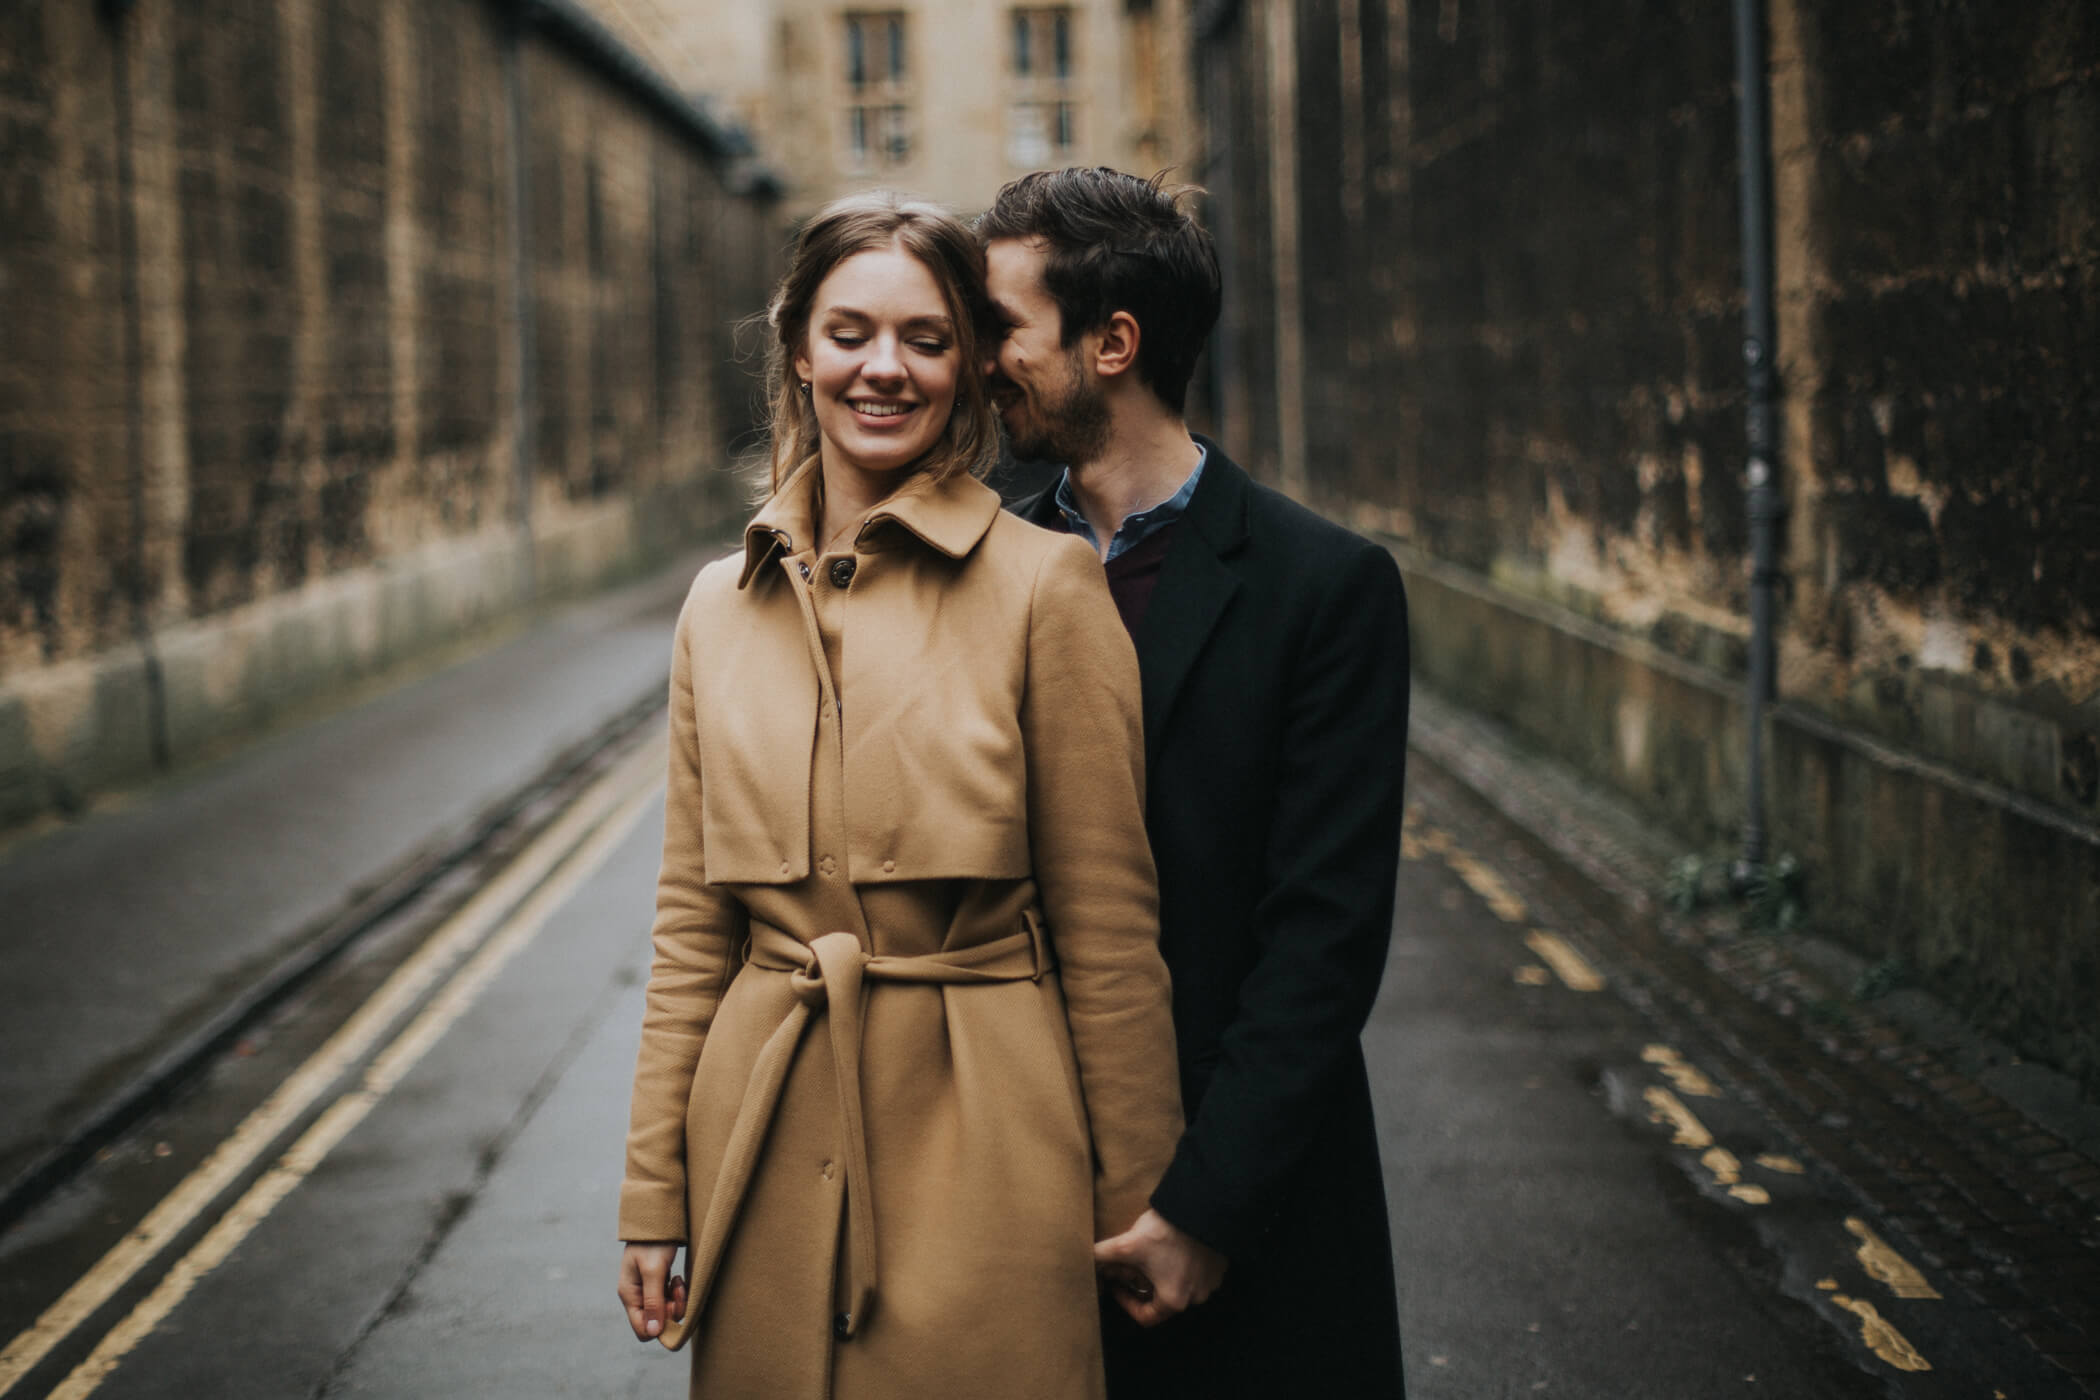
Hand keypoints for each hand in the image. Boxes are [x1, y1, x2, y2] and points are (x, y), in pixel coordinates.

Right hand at [618, 1242, 687, 1340]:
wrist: (658, 1219)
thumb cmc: (653, 1242)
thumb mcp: (653, 1270)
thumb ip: (653, 1301)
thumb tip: (653, 1332)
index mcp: (630, 1295)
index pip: (642, 1329)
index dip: (660, 1327)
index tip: (672, 1308)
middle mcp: (637, 1296)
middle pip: (656, 1322)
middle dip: (672, 1311)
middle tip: (678, 1290)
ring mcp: (647, 1290)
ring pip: (665, 1312)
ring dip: (677, 1300)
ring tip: (678, 1281)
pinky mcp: (658, 1284)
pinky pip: (670, 1300)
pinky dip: (677, 1293)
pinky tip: (678, 1279)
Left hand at [1093, 1209, 1227, 1326]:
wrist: (1203, 1208)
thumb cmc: (1166, 1232)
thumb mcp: (1127, 1244)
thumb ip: (1101, 1254)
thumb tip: (1082, 1258)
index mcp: (1174, 1301)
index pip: (1146, 1317)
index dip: (1126, 1303)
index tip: (1117, 1285)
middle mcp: (1195, 1298)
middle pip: (1162, 1300)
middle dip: (1143, 1285)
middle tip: (1132, 1266)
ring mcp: (1210, 1283)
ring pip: (1179, 1285)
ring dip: (1163, 1275)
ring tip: (1151, 1254)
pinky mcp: (1218, 1266)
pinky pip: (1196, 1272)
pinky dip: (1182, 1265)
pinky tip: (1172, 1245)